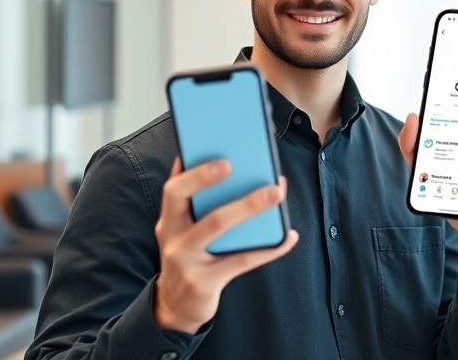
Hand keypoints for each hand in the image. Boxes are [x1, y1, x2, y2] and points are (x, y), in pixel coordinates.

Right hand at [153, 158, 298, 333]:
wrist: (176, 305)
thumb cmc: (190, 257)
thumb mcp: (185, 231)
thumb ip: (200, 204)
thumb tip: (234, 168)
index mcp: (169, 220)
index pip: (173, 189)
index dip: (191, 171)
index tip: (214, 151)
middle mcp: (173, 237)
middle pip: (186, 201)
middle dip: (207, 179)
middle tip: (236, 163)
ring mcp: (186, 261)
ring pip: (217, 226)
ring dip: (249, 206)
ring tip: (276, 192)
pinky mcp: (205, 282)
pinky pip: (242, 260)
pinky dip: (270, 248)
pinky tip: (288, 237)